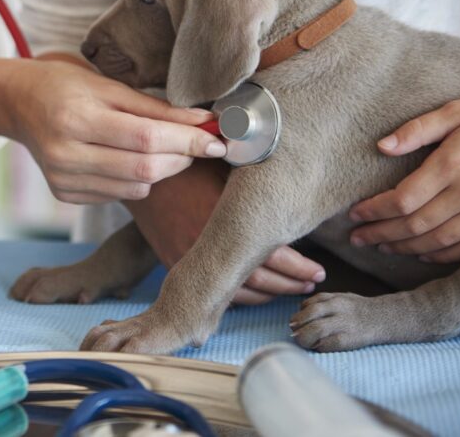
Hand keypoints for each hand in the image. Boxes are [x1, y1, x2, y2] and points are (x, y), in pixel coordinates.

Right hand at [5, 59, 227, 203]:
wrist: (20, 103)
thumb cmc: (66, 86)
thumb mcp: (110, 86)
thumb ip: (157, 108)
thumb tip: (203, 122)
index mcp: (76, 118)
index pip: (145, 138)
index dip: (187, 141)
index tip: (216, 139)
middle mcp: (65, 154)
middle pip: (143, 169)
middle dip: (181, 157)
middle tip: (197, 143)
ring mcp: (62, 179)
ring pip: (135, 187)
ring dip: (161, 170)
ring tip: (160, 147)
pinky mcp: (64, 194)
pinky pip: (118, 194)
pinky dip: (135, 179)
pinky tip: (125, 158)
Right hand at [125, 160, 325, 304]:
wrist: (141, 170)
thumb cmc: (191, 163)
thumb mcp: (226, 166)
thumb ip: (257, 185)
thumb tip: (300, 183)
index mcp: (224, 219)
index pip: (272, 255)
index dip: (299, 267)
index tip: (318, 270)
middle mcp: (206, 244)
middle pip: (259, 280)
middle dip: (291, 284)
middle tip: (312, 282)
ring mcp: (187, 257)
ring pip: (236, 292)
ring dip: (268, 294)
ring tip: (291, 289)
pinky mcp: (173, 262)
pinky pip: (210, 290)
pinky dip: (237, 296)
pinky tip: (255, 291)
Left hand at [349, 92, 459, 262]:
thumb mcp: (457, 110)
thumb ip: (417, 129)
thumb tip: (382, 146)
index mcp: (453, 165)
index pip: (402, 199)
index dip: (374, 210)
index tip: (354, 214)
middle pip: (415, 224)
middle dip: (381, 233)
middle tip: (357, 238)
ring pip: (438, 240)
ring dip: (405, 247)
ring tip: (382, 246)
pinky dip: (441, 255)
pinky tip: (421, 254)